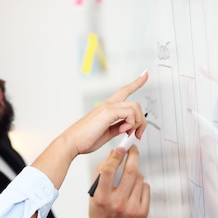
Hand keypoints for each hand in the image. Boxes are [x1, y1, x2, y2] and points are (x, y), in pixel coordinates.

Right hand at [31, 71, 147, 189]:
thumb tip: (127, 127)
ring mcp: (108, 107)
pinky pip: (129, 113)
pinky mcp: (107, 112)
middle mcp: (108, 105)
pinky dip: (130, 124)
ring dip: (137, 123)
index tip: (145, 74)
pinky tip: (122, 131)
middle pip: (135, 104)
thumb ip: (117, 128)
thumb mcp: (106, 133)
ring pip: (135, 107)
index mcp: (107, 108)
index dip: (136, 82)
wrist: (72, 143)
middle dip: (141, 120)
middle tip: (137, 134)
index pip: (124, 91)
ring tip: (128, 133)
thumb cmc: (84, 140)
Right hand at [85, 146, 149, 217]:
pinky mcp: (142, 212)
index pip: (109, 171)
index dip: (116, 156)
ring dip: (135, 174)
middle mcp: (117, 203)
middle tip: (133, 149)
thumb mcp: (94, 194)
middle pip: (130, 172)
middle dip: (133, 156)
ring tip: (128, 179)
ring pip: (139, 179)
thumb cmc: (99, 214)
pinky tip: (133, 191)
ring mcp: (132, 209)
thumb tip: (113, 154)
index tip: (120, 148)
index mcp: (102, 198)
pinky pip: (146, 189)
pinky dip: (140, 186)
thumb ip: (101, 173)